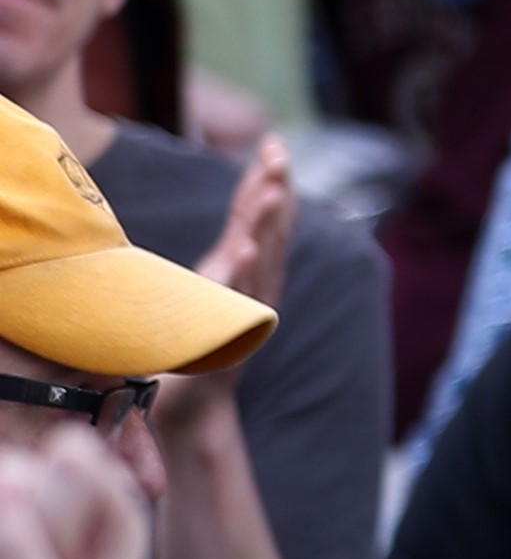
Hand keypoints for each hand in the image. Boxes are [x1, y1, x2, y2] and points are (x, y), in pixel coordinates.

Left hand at [148, 140, 290, 445]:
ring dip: (266, 223)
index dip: (263, 184)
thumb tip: (196, 239)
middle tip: (278, 151)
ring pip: (259, 259)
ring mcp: (241, 314)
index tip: (270, 146)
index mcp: (242, 277)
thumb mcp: (194, 300)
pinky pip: (235, 299)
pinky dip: (241, 273)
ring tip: (273, 187)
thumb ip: (206, 271)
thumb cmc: (183, 357)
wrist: (189, 412)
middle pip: (266, 232)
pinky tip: (244, 248)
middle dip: (274, 190)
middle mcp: (250, 291)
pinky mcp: (226, 336)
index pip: (255, 221)